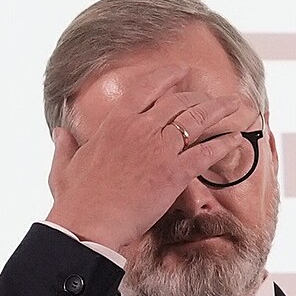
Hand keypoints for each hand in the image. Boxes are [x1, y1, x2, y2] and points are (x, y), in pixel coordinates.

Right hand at [46, 65, 241, 251]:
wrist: (88, 224)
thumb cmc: (76, 200)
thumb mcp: (65, 167)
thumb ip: (65, 146)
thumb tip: (59, 132)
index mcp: (115, 123)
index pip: (146, 88)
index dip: (168, 76)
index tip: (181, 71)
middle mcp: (140, 128)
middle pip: (178, 102)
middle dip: (200, 95)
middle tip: (214, 96)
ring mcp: (159, 149)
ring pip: (196, 121)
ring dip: (218, 111)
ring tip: (234, 107)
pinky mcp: (174, 173)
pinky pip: (206, 153)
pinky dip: (223, 144)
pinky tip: (236, 139)